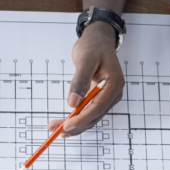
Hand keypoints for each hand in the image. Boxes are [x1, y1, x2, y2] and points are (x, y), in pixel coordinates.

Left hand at [47, 21, 124, 136]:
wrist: (98, 40)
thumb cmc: (93, 46)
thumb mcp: (85, 60)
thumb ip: (80, 81)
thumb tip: (73, 103)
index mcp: (114, 84)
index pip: (98, 107)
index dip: (82, 118)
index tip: (66, 125)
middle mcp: (114, 93)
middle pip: (94, 116)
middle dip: (75, 125)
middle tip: (55, 129)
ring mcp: (108, 97)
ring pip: (91, 117)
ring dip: (75, 125)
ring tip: (55, 129)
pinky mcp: (100, 97)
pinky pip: (89, 112)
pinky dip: (78, 119)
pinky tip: (65, 125)